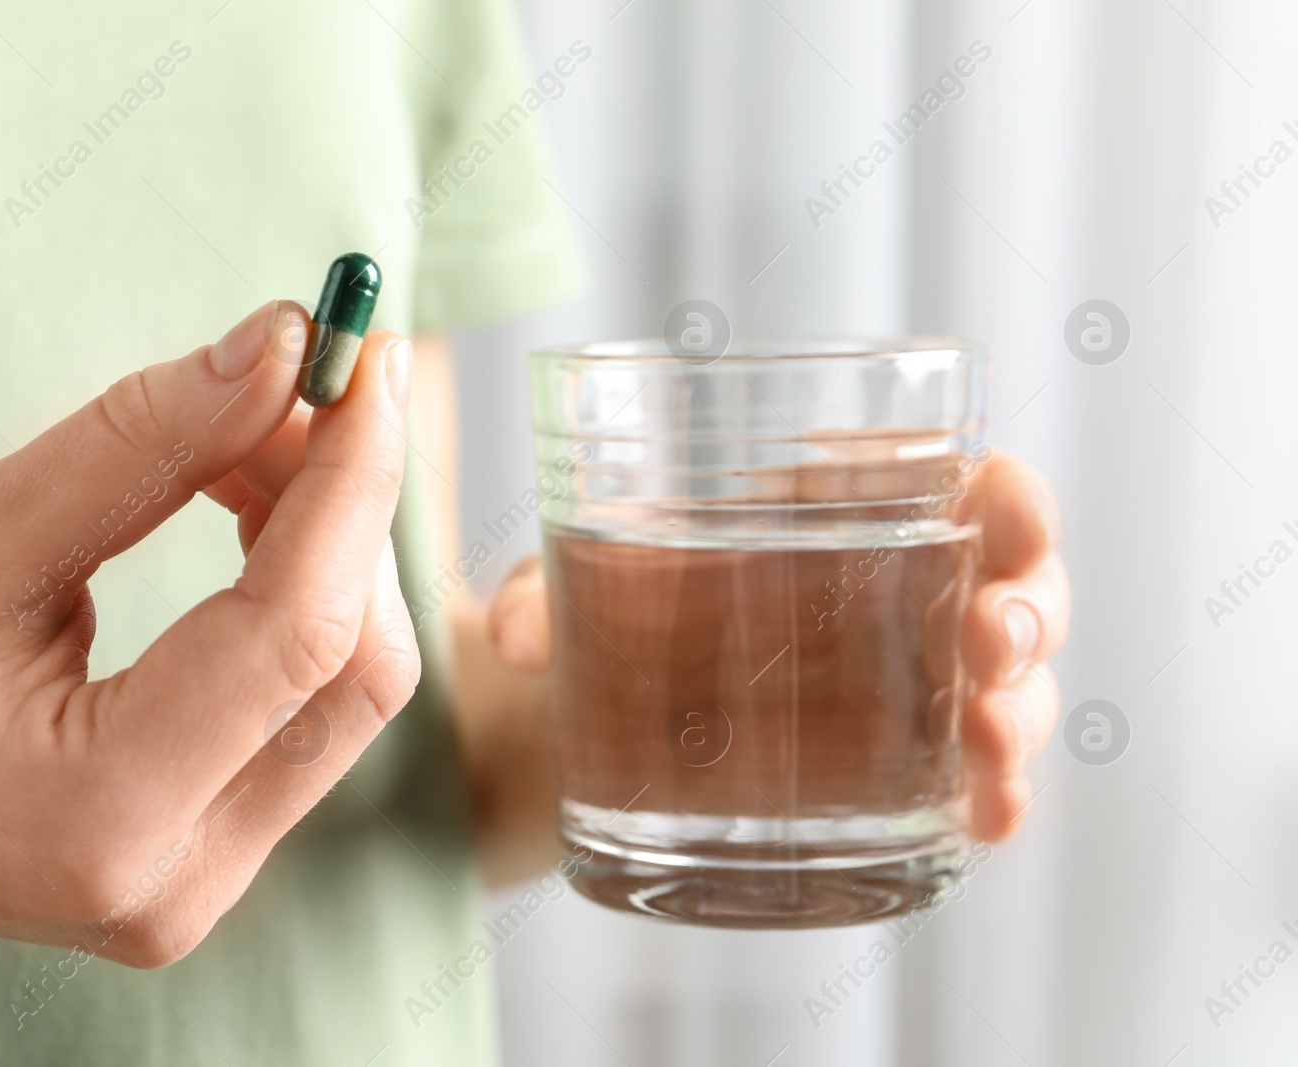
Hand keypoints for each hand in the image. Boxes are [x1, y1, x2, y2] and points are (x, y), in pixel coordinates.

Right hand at [0, 302, 417, 971]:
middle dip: (345, 508)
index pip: (300, 628)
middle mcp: (180, 879)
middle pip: (353, 669)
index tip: (363, 355)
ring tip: (244, 439)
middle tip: (294, 383)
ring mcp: (198, 884)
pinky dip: (294, 600)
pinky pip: (300, 713)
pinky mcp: (199, 857)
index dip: (350, 476)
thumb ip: (144, 443)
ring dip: (325, 548)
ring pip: (342, 690)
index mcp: (107, 815)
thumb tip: (280, 348)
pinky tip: (245, 511)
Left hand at [486, 450, 1067, 841]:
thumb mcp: (567, 585)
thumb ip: (541, 591)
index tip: (1008, 512)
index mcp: (846, 512)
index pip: (964, 485)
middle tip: (988, 639)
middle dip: (1027, 611)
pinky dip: (994, 798)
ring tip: (989, 742)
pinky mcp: (891, 775)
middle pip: (1014, 589)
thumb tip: (511, 636)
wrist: (582, 723)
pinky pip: (965, 782)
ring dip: (1020, 712)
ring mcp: (906, 690)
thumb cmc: (609, 613)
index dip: (1009, 497)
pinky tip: (992, 815)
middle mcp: (899, 596)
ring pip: (1008, 690)